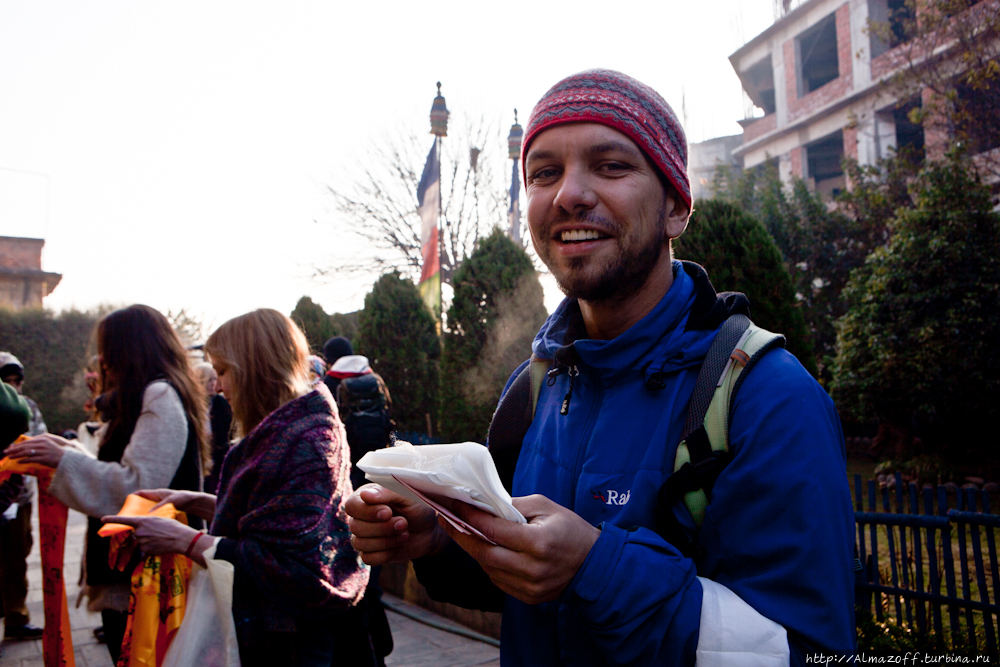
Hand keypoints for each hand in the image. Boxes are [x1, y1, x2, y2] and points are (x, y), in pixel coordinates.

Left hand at [6, 434, 71, 467]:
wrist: (67, 458)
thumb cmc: (56, 453)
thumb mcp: (48, 445)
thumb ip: (38, 444)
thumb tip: (27, 446)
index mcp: (43, 439)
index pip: (27, 442)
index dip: (17, 445)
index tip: (10, 448)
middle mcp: (42, 444)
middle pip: (25, 446)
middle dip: (14, 450)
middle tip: (5, 453)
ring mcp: (43, 451)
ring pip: (26, 452)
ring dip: (16, 455)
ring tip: (10, 457)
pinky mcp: (44, 458)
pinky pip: (31, 459)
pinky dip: (24, 460)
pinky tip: (19, 461)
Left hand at [100, 515, 210, 565]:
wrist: (180, 538)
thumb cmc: (173, 526)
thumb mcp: (160, 519)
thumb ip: (148, 522)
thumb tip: (141, 528)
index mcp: (142, 521)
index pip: (123, 520)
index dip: (112, 519)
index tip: (102, 519)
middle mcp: (139, 532)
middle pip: (136, 533)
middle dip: (144, 533)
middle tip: (157, 532)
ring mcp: (142, 542)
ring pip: (141, 541)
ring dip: (148, 541)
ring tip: (161, 538)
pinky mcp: (146, 551)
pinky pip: (145, 549)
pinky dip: (152, 548)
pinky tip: (161, 545)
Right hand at [135, 489, 215, 520]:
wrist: (194, 502)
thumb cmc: (183, 498)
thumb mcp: (171, 501)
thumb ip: (160, 507)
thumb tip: (148, 515)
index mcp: (157, 494)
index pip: (141, 493)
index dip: (132, 497)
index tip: (126, 504)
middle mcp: (157, 499)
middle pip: (142, 503)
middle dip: (135, 509)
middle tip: (128, 517)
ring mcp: (160, 505)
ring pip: (147, 510)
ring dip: (142, 516)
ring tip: (136, 524)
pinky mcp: (164, 511)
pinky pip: (153, 515)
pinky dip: (150, 519)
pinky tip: (147, 527)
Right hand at [346, 484, 449, 565]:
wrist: (430, 530)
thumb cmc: (418, 507)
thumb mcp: (407, 495)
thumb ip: (387, 493)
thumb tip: (365, 495)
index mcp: (366, 497)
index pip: (352, 505)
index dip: (367, 512)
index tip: (388, 512)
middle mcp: (361, 516)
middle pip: (356, 526)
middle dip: (383, 528)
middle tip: (404, 523)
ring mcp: (364, 535)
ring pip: (360, 543)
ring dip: (387, 541)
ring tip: (405, 533)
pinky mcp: (371, 552)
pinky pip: (367, 558)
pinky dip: (386, 553)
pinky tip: (398, 545)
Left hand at [443, 494, 600, 605]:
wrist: (594, 566)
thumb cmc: (570, 530)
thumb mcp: (547, 507)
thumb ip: (515, 506)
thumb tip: (485, 505)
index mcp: (538, 543)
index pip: (493, 530)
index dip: (470, 517)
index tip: (452, 505)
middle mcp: (531, 568)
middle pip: (484, 553)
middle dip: (461, 536)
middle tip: (446, 520)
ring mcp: (529, 587)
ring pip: (489, 568)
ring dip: (473, 550)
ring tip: (461, 532)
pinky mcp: (528, 597)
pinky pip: (498, 580)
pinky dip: (489, 564)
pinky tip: (484, 550)